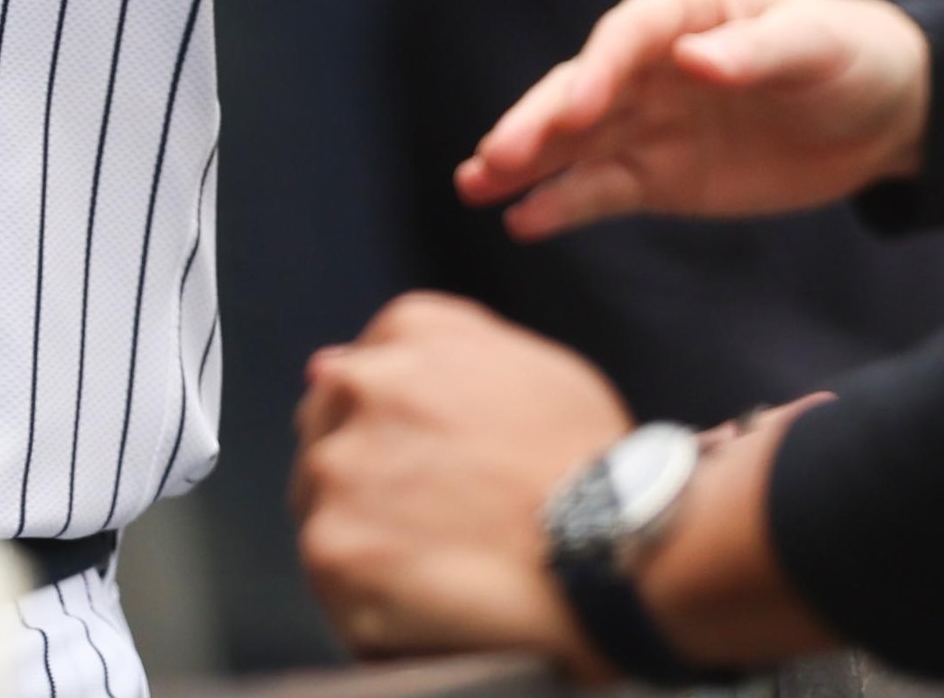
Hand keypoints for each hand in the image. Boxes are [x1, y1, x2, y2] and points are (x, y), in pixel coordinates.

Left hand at [290, 295, 617, 663]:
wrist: (620, 556)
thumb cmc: (593, 469)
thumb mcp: (537, 371)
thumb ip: (438, 352)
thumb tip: (324, 365)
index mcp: (409, 332)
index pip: (355, 380)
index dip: (394, 439)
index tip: (433, 475)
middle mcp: (359, 387)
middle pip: (329, 442)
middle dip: (371, 485)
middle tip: (443, 528)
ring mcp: (338, 469)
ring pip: (324, 510)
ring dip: (370, 543)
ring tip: (447, 571)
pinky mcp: (333, 548)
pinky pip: (335, 585)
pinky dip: (372, 607)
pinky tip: (432, 610)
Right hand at [459, 0, 931, 235]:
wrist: (882, 116)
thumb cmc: (851, 54)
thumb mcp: (820, 44)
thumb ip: (759, 51)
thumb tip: (695, 60)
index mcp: (683, 10)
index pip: (627, 36)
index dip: (599, 70)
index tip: (578, 109)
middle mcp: (649, 62)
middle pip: (581, 90)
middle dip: (537, 122)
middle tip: (496, 156)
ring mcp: (648, 121)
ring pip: (575, 143)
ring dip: (525, 161)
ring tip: (474, 185)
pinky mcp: (660, 176)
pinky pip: (604, 190)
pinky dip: (564, 205)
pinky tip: (522, 220)